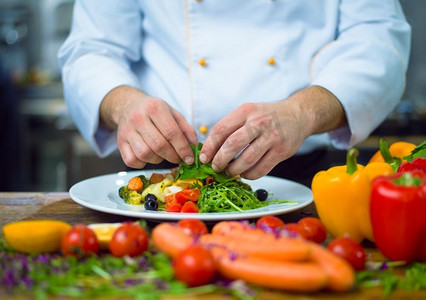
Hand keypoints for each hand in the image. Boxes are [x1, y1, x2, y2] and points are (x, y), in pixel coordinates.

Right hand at [100, 86, 197, 168]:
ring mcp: (127, 131)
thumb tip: (194, 146)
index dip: (183, 148)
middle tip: (179, 159)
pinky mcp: (120, 143)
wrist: (128, 106)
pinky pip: (132, 161)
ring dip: (158, 159)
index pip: (171, 132)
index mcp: (155, 108)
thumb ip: (185, 129)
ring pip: (145, 154)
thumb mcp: (172, 113)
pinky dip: (143, 163)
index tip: (190, 159)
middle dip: (173, 156)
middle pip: (158, 145)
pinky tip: (149, 156)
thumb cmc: (154, 112)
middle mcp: (138, 118)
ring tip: (163, 154)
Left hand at [200, 86, 345, 178]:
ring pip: (246, 160)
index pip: (221, 129)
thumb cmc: (267, 116)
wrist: (298, 114)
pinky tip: (245, 173)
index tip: (204, 158)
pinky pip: (261, 169)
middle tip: (216, 167)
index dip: (209, 146)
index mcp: (246, 111)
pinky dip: (249, 175)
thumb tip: (210, 149)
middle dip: (220, 160)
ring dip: (234, 170)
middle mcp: (259, 122)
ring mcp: (272, 137)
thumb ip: (231, 127)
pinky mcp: (282, 151)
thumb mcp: (248, 112)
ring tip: (229, 172)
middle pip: (232, 145)